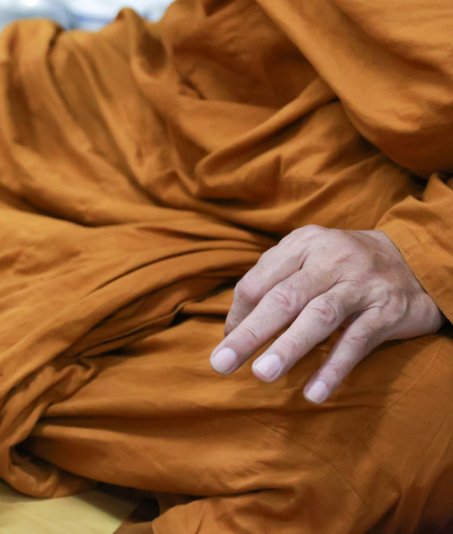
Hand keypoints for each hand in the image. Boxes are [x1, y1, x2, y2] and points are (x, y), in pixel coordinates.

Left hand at [210, 225, 442, 402]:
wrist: (415, 260)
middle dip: (250, 333)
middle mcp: (330, 260)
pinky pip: (357, 341)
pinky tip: (314, 393)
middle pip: (283, 298)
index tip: (227, 344)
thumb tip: (234, 329)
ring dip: (289, 347)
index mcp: (302, 245)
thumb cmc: (343, 267)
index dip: (238, 316)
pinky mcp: (388, 310)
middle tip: (221, 363)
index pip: (258, 282)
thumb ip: (274, 284)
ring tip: (262, 374)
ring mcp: (361, 285)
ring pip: (319, 316)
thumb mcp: (308, 259)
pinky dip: (334, 367)